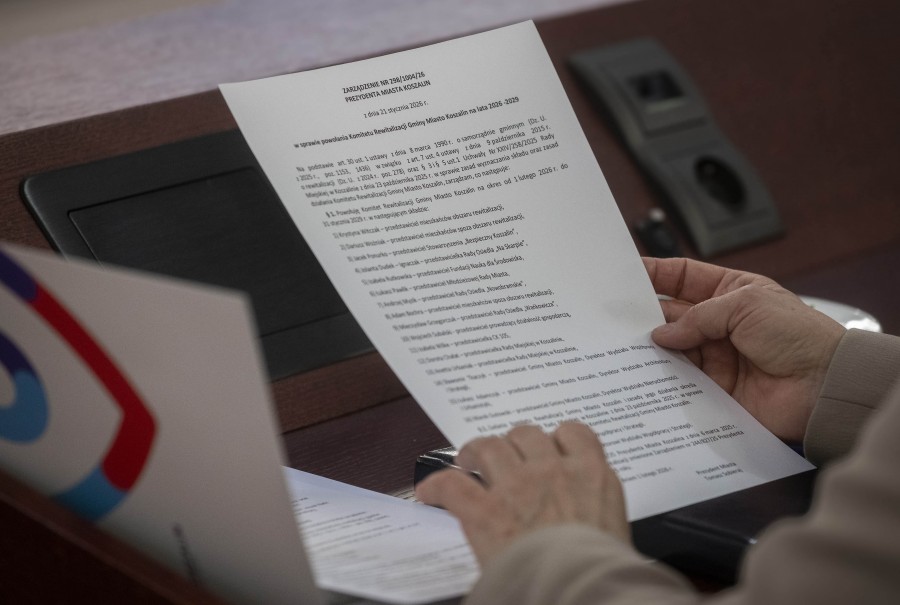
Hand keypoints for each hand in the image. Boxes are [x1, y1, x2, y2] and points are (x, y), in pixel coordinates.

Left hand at [415, 422, 628, 566]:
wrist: (584, 593)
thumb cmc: (603, 572)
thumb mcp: (613, 531)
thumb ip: (596, 509)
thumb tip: (585, 518)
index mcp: (592, 476)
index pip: (574, 434)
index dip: (557, 438)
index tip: (548, 446)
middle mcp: (553, 471)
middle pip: (527, 434)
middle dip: (513, 443)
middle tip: (505, 456)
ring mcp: (517, 485)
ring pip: (490, 446)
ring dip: (477, 451)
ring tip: (467, 460)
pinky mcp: (485, 510)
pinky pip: (451, 484)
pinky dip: (437, 486)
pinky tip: (429, 493)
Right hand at [643, 257, 844, 441]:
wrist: (824, 386)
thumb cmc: (798, 335)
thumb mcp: (745, 305)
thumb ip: (699, 317)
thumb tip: (662, 335)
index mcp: (729, 292)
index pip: (682, 278)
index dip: (654, 275)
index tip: (624, 276)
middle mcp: (719, 323)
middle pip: (670, 315)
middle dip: (644, 315)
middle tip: (614, 317)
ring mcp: (715, 356)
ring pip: (671, 348)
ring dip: (650, 347)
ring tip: (623, 344)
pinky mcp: (714, 388)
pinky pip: (680, 380)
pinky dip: (662, 377)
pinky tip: (645, 372)